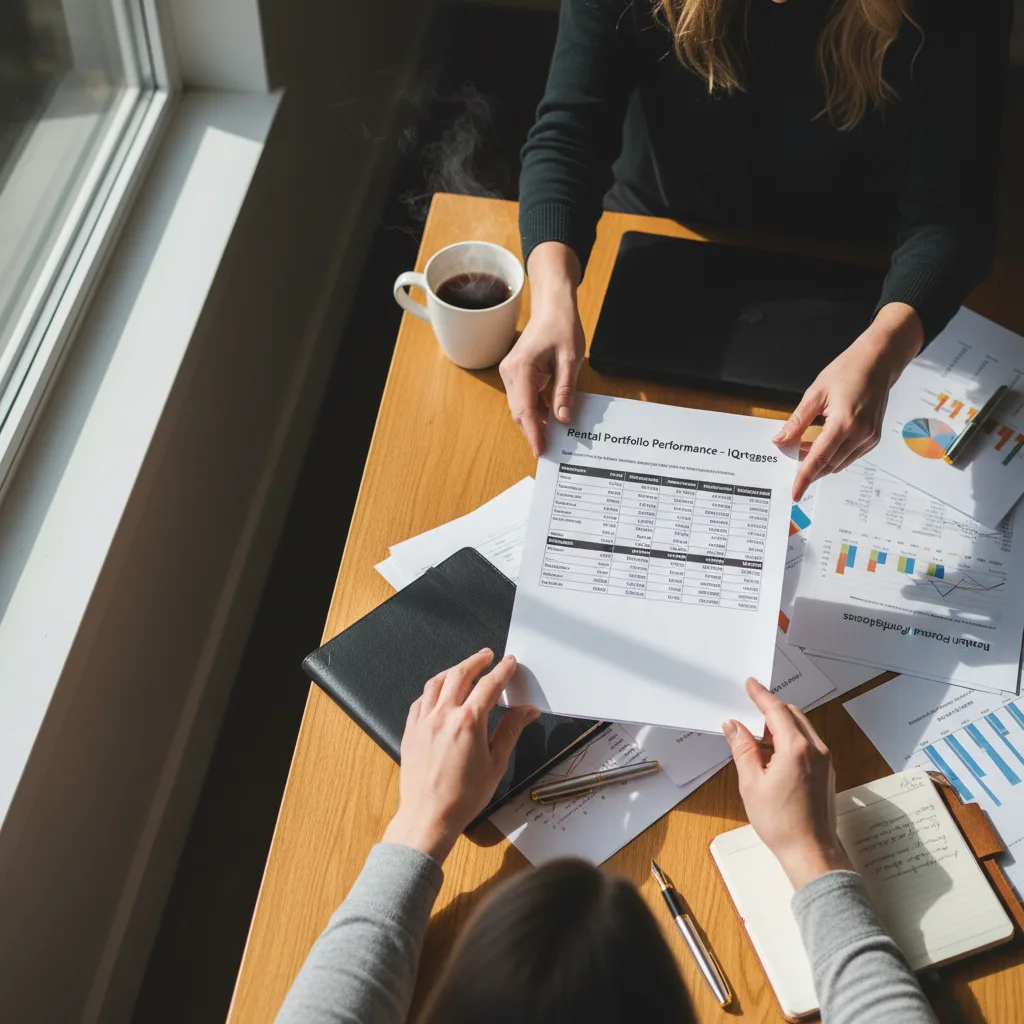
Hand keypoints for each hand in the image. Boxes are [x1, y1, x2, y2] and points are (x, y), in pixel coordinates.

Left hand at [382, 649, 539, 862]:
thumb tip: (526, 711)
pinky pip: (421, 700)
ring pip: (437, 682)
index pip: (489, 685)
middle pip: (460, 674)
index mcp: (468, 722)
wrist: (429, 816)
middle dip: (476, 661)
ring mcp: (423, 721)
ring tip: (464, 667)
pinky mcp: (410, 730)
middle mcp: (443, 715)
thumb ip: (510, 731)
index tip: (509, 663)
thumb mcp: (496, 763)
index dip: (502, 670)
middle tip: (487, 655)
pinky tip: (439, 692)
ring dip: (453, 670)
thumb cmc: (462, 796)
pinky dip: (433, 690)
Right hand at [499, 242, 583, 455]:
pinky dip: (536, 410)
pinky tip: (551, 418)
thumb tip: (562, 419)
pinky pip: (525, 398)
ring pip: (521, 407)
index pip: (524, 410)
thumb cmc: (562, 326)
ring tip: (553, 436)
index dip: (533, 433)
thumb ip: (564, 391)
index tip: (541, 450)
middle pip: (519, 412)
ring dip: (535, 421)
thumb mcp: (570, 360)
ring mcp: (511, 373)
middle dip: (534, 431)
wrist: (552, 305)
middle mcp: (510, 372)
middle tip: (550, 449)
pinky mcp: (516, 374)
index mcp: (521, 368)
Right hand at [723, 678, 851, 889]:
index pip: (777, 711)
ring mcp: (825, 760)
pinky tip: (774, 753)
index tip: (750, 685)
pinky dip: (791, 739)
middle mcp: (815, 749)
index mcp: (796, 749)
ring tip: (758, 736)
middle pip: (793, 715)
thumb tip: (733, 726)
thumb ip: (742, 749)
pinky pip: (809, 743)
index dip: (761, 695)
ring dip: (781, 725)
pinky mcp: (827, 772)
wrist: (811, 852)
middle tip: (750, 709)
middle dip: (772, 709)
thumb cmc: (781, 822)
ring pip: (802, 728)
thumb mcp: (751, 783)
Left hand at [775, 302, 923, 499]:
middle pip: (828, 465)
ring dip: (820, 462)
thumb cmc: (847, 371)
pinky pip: (849, 457)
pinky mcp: (873, 439)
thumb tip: (780, 440)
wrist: (879, 362)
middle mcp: (860, 435)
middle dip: (808, 468)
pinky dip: (833, 457)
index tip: (794, 494)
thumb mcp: (815, 394)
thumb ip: (797, 422)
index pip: (819, 459)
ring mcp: (869, 439)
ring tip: (802, 448)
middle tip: (789, 458)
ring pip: (838, 464)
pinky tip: (821, 445)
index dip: (804, 478)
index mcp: (844, 423)